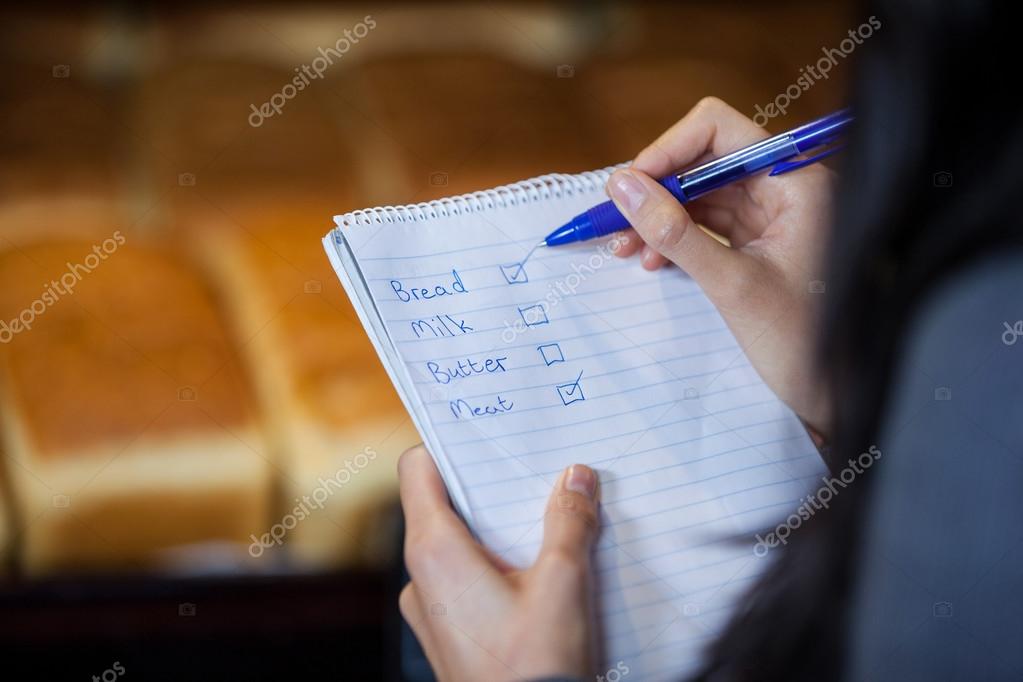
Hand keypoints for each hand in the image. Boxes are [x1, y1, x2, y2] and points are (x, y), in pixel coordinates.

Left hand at [398, 445, 599, 680]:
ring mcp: (430, 609)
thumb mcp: (563, 584)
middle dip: (488, 489)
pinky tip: (537, 573)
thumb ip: (569, 523)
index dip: (446, 446)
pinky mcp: (447, 634)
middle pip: (442, 505)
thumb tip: (577, 476)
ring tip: (545, 523)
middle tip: (535, 475)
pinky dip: (493, 565)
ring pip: (456, 545)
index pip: (415, 470)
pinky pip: (462, 580)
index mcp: (434, 551)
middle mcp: (420, 577)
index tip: (485, 436)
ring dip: (495, 530)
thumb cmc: (534, 666)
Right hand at [608, 97, 834, 434]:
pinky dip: (673, 238)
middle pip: (702, 161)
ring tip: (623, 248)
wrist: (834, 394)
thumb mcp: (730, 285)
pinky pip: (705, 224)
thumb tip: (622, 188)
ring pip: (698, 194)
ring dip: (657, 217)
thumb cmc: (802, 342)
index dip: (666, 151)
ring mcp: (770, 215)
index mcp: (794, 182)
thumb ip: (674, 232)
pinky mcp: (757, 242)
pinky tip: (649, 259)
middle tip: (611, 220)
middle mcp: (783, 187)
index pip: (718, 131)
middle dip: (654, 189)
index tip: (628, 187)